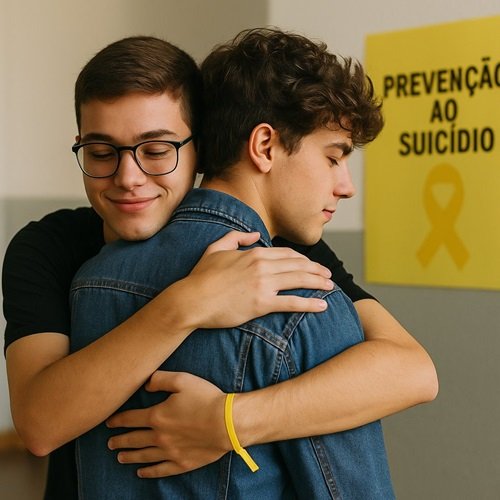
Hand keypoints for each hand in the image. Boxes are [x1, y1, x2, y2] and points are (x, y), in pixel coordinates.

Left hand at [107, 371, 228, 476]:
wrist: (227, 423)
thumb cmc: (206, 399)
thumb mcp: (182, 380)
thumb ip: (160, 379)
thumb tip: (145, 383)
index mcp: (157, 416)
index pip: (130, 419)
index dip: (117, 421)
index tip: (108, 423)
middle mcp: (159, 437)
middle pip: (133, 439)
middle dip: (120, 441)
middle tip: (110, 443)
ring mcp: (170, 452)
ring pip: (144, 456)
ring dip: (130, 456)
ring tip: (119, 457)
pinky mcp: (182, 463)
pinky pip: (160, 470)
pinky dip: (149, 472)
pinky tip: (141, 472)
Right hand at [182, 231, 332, 328]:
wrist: (191, 299)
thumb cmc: (201, 277)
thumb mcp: (215, 249)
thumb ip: (236, 237)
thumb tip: (255, 234)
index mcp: (253, 253)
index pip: (286, 254)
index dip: (303, 260)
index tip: (313, 265)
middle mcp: (262, 266)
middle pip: (298, 265)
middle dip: (316, 270)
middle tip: (328, 276)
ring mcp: (263, 284)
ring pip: (299, 280)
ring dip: (318, 283)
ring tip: (331, 287)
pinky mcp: (261, 303)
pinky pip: (292, 302)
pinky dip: (309, 303)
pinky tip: (322, 305)